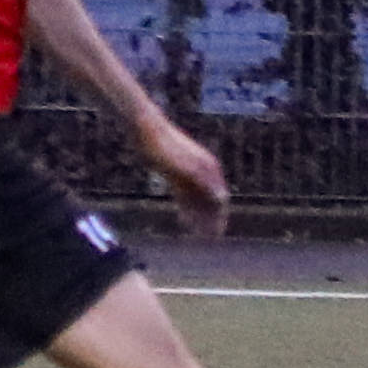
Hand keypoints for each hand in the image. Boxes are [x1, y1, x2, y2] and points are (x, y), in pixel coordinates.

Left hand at [137, 115, 228, 238]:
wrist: (145, 128)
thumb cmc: (164, 145)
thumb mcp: (185, 166)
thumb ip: (204, 181)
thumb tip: (222, 198)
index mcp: (208, 168)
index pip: (220, 199)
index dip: (220, 217)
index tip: (218, 235)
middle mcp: (202, 172)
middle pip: (210, 201)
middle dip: (210, 220)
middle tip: (208, 239)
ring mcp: (188, 173)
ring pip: (197, 200)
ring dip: (198, 217)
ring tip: (196, 234)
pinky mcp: (175, 175)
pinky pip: (184, 195)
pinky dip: (185, 208)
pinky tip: (182, 220)